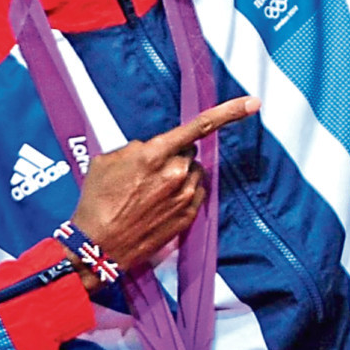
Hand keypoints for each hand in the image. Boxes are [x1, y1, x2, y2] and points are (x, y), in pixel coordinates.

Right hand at [70, 96, 259, 282]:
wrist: (97, 246)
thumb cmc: (97, 201)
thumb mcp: (106, 161)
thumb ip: (137, 148)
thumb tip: (153, 148)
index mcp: (155, 154)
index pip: (199, 127)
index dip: (229, 112)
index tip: (253, 103)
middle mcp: (176, 174)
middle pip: (188, 152)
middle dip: (173, 156)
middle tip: (147, 173)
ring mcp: (185, 196)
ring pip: (194, 172)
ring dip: (179, 175)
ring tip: (149, 192)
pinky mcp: (189, 216)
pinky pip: (196, 192)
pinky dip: (183, 193)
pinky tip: (158, 203)